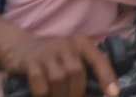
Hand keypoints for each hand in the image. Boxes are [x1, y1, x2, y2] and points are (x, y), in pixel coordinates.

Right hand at [0, 34, 118, 96]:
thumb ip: (86, 71)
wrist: (22, 48)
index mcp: (81, 43)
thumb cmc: (56, 59)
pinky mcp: (30, 60)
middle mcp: (66, 43)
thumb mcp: (73, 58)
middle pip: (76, 72)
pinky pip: (39, 82)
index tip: (113, 94)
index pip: (99, 59)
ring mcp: (47, 51)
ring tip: (57, 96)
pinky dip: (43, 93)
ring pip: (59, 78)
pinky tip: (43, 94)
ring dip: (59, 94)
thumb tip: (102, 94)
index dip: (107, 77)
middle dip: (76, 92)